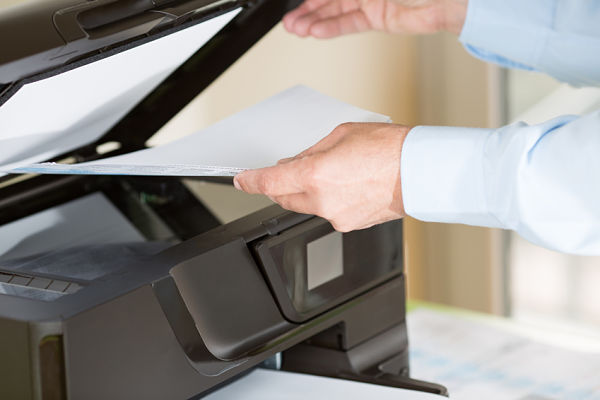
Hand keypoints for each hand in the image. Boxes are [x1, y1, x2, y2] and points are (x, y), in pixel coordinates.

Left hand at [233, 123, 409, 231]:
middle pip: (284, 198)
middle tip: (287, 169)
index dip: (251, 182)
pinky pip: (327, 212)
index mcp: (315, 175)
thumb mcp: (340, 135)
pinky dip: (327, 200)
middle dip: (280, 184)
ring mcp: (336, 216)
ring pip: (306, 206)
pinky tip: (344, 184)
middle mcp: (322, 201)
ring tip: (330, 172)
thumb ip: (311, 152)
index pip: (270, 183)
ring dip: (307, 191)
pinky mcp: (350, 224)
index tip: (242, 180)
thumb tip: (295, 163)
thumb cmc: (388, 148)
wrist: (419, 171)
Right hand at [282, 0, 467, 37]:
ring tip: (296, 30)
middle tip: (290, 21)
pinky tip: (316, 32)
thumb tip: (332, 1)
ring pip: (336, 11)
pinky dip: (332, 28)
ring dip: (315, 21)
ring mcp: (372, 0)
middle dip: (308, 9)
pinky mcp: (380, 18)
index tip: (297, 3)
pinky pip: (350, 23)